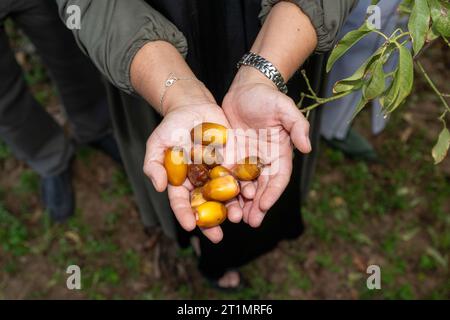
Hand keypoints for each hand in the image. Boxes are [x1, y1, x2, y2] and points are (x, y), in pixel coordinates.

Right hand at [143, 88, 242, 242]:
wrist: (193, 107)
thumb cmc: (171, 126)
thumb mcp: (157, 143)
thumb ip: (154, 164)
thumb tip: (160, 187)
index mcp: (181, 182)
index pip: (182, 202)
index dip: (184, 215)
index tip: (189, 225)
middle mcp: (201, 182)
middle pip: (206, 206)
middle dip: (212, 222)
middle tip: (217, 236)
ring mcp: (218, 173)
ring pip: (225, 196)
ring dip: (231, 208)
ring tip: (236, 217)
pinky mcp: (233, 162)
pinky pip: (240, 177)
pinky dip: (245, 187)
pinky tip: (250, 195)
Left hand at [222, 66, 311, 227]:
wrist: (246, 88)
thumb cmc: (267, 97)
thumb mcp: (284, 108)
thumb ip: (297, 126)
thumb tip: (307, 148)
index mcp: (280, 154)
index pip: (279, 178)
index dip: (273, 193)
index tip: (263, 205)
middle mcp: (264, 161)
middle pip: (262, 188)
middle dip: (257, 206)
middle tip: (250, 222)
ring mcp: (247, 161)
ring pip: (245, 187)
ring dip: (241, 204)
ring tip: (235, 219)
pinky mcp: (231, 157)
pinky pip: (228, 176)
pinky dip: (225, 190)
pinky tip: (219, 202)